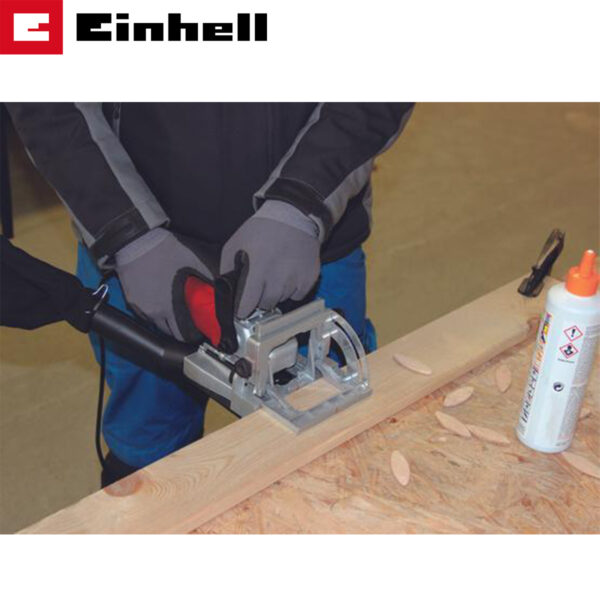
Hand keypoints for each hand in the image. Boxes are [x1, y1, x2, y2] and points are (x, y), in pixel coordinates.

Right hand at [114, 228, 214, 341]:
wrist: (136, 240)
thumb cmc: (165, 249)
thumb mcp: (196, 260)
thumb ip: (212, 275)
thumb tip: (227, 285)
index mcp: (172, 305)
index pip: (185, 335)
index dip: (195, 334)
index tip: (201, 329)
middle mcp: (154, 311)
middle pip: (171, 333)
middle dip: (183, 329)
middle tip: (192, 317)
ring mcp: (141, 308)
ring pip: (158, 325)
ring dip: (168, 321)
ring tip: (177, 307)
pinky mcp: (132, 301)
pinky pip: (146, 315)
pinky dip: (155, 312)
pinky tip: (162, 299)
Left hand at [220, 201, 320, 317]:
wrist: (294, 216)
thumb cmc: (261, 230)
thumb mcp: (235, 244)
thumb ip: (227, 269)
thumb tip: (227, 292)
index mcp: (256, 268)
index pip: (247, 305)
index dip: (243, 309)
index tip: (242, 307)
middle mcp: (277, 277)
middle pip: (266, 305)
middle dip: (260, 298)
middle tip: (260, 283)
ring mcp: (295, 279)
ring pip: (282, 300)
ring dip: (276, 292)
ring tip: (275, 273)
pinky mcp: (309, 279)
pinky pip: (297, 296)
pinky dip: (292, 290)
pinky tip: (289, 273)